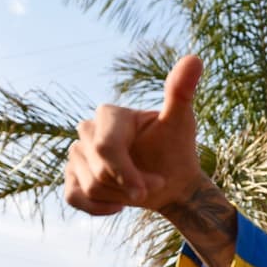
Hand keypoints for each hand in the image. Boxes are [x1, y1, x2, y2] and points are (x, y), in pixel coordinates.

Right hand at [64, 55, 209, 216]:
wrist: (171, 180)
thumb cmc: (175, 149)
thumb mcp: (180, 123)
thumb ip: (180, 93)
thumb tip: (195, 58)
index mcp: (109, 114)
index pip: (105, 148)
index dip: (128, 172)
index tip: (157, 184)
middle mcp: (87, 130)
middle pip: (97, 170)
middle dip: (129, 184)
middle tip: (154, 184)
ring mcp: (77, 153)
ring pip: (89, 186)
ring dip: (120, 197)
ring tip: (139, 190)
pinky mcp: (72, 176)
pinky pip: (73, 197)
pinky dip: (97, 207)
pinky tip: (118, 206)